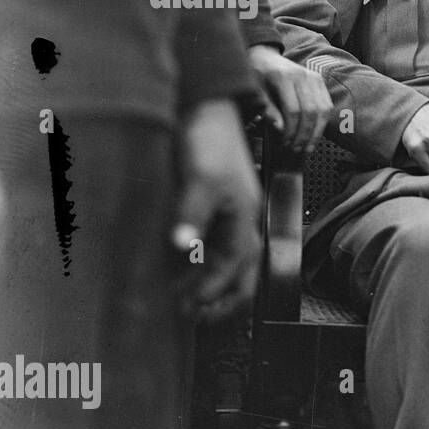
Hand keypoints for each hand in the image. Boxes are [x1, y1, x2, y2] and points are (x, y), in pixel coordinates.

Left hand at [172, 98, 261, 322]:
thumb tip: (183, 248)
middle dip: (221, 302)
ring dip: (213, 288)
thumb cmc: (209, 142)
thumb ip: (191, 214)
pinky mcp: (219, 212)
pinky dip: (205, 269)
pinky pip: (219, 252)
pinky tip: (184, 272)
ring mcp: (233, 220)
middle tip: (191, 318)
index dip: (209, 293)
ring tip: (186, 303)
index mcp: (245, 221)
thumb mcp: (200, 179)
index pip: (233, 271)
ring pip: (232, 267)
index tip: (184, 308)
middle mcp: (243, 225)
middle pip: (243, 278)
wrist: (208, 110)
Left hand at [247, 44, 331, 153]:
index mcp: (284, 77)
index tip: (285, 143)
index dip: (291, 130)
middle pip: (310, 111)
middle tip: (296, 149)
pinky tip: (314, 134)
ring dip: (316, 132)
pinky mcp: (321, 82)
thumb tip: (280, 129)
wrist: (266, 57)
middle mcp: (303, 76)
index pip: (293, 109)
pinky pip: (327, 106)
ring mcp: (315, 78)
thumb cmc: (257, 75)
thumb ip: (268, 109)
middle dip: (304, 134)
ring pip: (323, 110)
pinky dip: (322, 123)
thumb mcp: (256, 91)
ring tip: (307, 146)